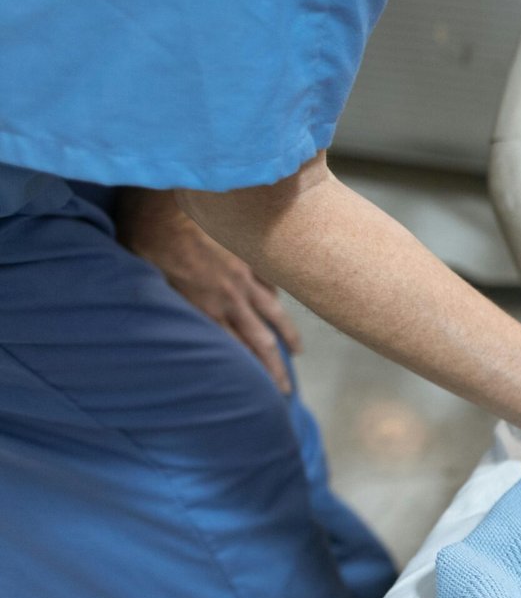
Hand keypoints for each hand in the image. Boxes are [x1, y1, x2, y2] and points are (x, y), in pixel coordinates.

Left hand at [119, 189, 301, 391]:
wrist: (167, 205)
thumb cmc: (147, 242)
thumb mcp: (147, 284)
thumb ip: (167, 308)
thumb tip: (169, 331)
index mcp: (206, 309)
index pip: (236, 351)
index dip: (253, 374)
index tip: (265, 393)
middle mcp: (230, 298)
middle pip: (261, 340)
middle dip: (274, 368)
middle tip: (285, 391)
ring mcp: (242, 275)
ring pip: (273, 311)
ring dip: (287, 334)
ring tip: (296, 351)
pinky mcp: (246, 255)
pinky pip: (269, 279)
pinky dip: (275, 295)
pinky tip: (279, 302)